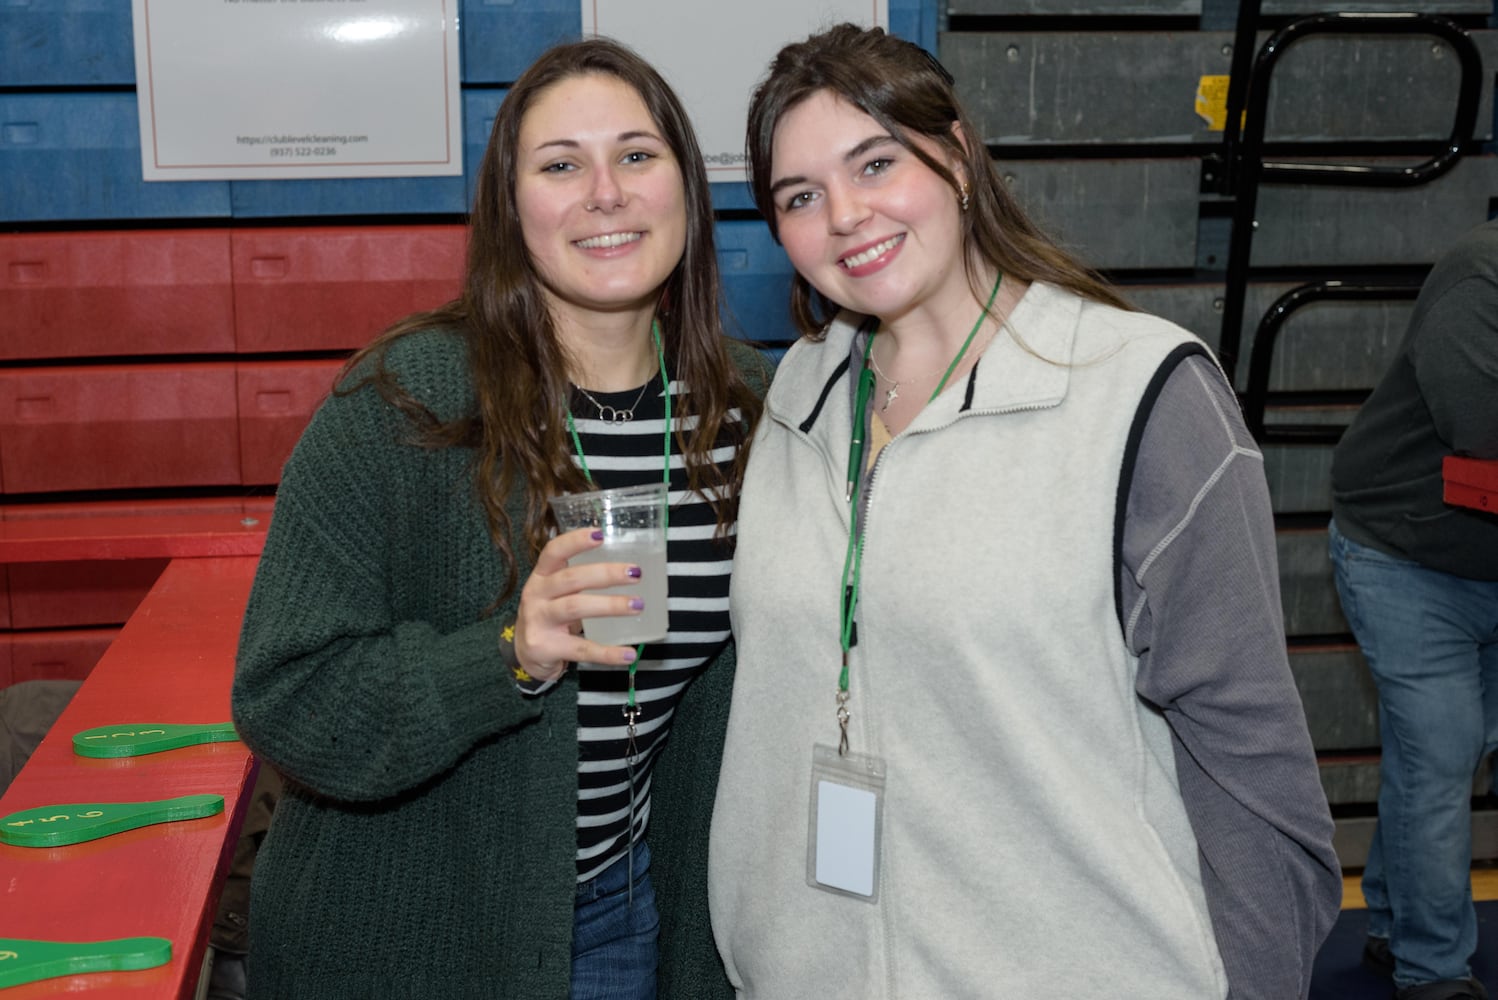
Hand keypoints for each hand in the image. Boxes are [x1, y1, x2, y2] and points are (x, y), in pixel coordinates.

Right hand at [512, 527, 643, 681]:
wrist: (523, 653)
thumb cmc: (548, 614)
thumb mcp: (555, 591)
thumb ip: (579, 579)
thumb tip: (627, 569)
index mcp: (541, 576)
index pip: (554, 551)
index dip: (576, 541)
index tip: (601, 534)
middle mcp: (536, 595)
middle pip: (571, 579)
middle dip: (606, 574)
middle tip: (635, 574)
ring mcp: (539, 621)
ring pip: (575, 608)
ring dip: (610, 605)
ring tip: (637, 605)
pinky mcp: (546, 648)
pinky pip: (581, 649)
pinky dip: (608, 652)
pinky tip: (629, 654)